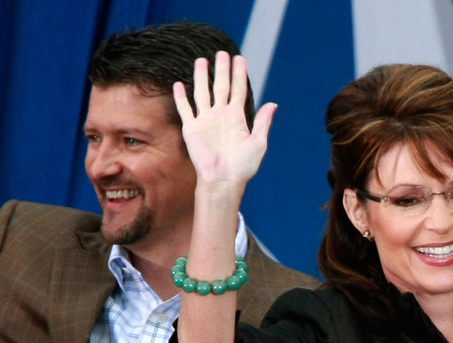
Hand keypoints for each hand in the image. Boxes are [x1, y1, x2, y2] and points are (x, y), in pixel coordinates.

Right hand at [173, 51, 276, 187]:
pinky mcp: (192, 129)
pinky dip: (181, 97)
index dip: (239, 74)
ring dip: (201, 77)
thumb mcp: (258, 143)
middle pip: (220, 86)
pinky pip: (186, 109)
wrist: (223, 180)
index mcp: (237, 118)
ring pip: (202, 93)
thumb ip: (263, 122)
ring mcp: (205, 121)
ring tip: (201, 61)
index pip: (238, 90)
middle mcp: (220, 116)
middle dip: (221, 70)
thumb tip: (273, 103)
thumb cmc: (243, 166)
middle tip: (222, 53)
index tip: (240, 58)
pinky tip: (179, 84)